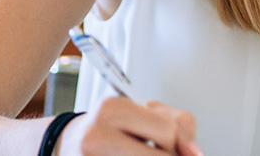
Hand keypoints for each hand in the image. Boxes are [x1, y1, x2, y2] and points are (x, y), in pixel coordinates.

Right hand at [57, 97, 202, 155]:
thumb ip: (176, 124)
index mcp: (111, 109)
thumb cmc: (108, 129)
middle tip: (151, 150)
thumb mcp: (141, 113)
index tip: (170, 146)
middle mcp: (97, 135)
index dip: (176, 143)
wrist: (65, 146)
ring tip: (136, 152)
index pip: (168, 131)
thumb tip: (194, 152)